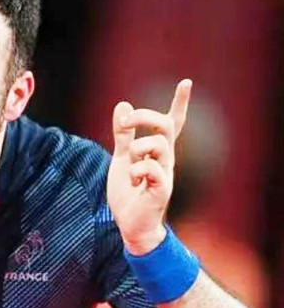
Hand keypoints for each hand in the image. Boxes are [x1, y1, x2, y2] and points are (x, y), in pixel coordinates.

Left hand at [107, 79, 191, 254]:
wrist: (130, 225)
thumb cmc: (129, 193)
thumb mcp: (121, 159)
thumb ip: (123, 135)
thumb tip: (123, 105)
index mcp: (157, 152)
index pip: (173, 123)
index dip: (179, 103)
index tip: (186, 82)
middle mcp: (165, 159)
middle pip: (165, 125)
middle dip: (144, 116)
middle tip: (125, 123)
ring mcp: (165, 174)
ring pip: (158, 144)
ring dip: (137, 149)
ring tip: (130, 166)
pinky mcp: (161, 189)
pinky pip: (153, 169)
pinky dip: (138, 170)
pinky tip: (134, 182)